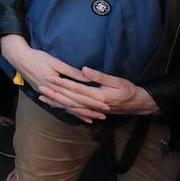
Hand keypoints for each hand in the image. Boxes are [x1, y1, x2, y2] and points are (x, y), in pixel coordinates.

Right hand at [1, 35, 100, 122]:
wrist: (19, 58)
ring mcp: (48, 95)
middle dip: (89, 111)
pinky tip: (75, 114)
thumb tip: (88, 78)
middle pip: (73, 105)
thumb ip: (71, 72)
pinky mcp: (44, 94)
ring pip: (66, 107)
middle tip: (103, 116)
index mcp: (56, 85)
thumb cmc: (38, 58)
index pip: (77, 97)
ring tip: (92, 119)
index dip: (92, 102)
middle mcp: (53, 93)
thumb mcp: (56, 62)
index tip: (105, 105)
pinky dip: (68, 110)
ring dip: (79, 113)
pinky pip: (59, 105)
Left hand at [44, 66, 158, 118]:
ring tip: (42, 97)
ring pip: (70, 106)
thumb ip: (100, 77)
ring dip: (56, 102)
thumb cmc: (129, 90)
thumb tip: (85, 70)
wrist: (138, 104)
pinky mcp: (91, 109)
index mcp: (97, 95)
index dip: (62, 83)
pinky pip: (75, 110)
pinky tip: (54, 105)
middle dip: (55, 93)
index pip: (76, 89)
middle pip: (70, 99)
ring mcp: (91, 108)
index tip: (50, 77)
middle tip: (40, 87)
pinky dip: (64, 108)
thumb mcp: (117, 81)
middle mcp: (92, 104)